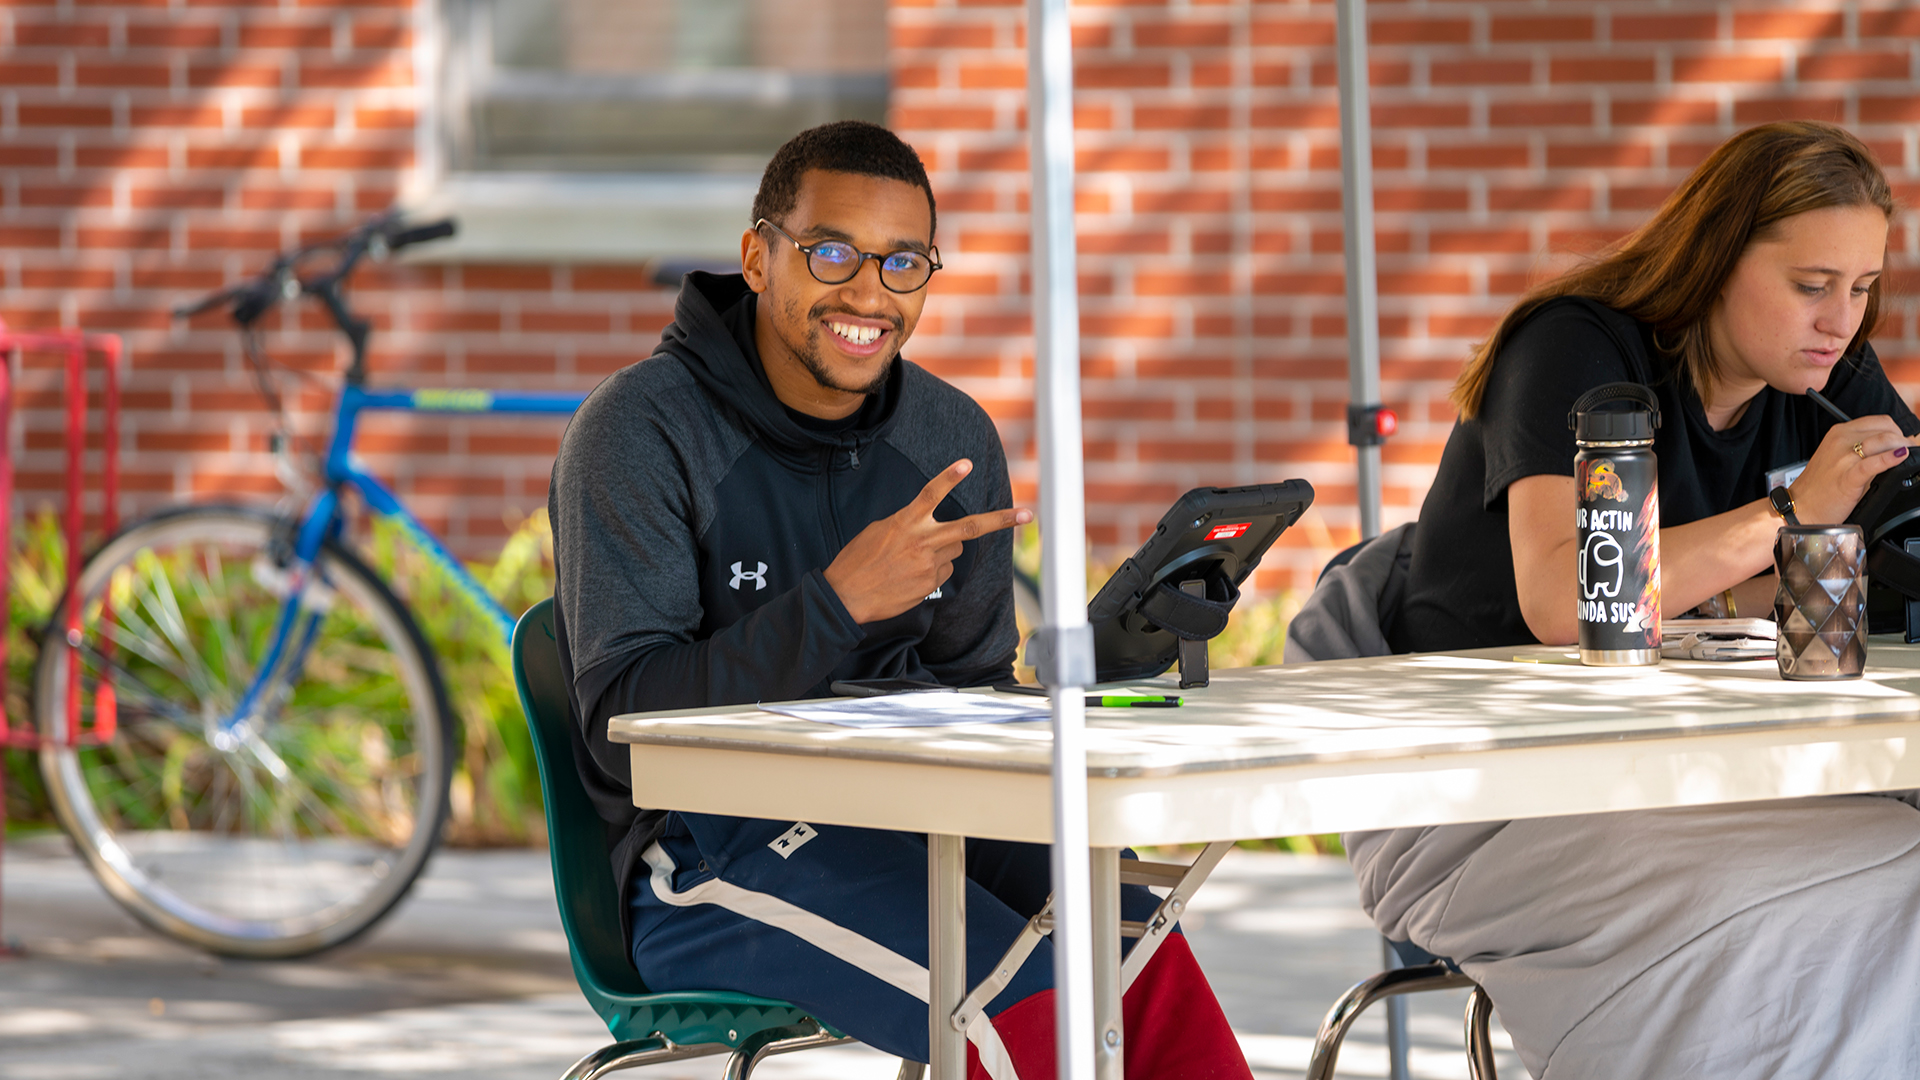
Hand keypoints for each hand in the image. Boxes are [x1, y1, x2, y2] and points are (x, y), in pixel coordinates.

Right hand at [824, 459, 1032, 624]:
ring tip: (913, 559)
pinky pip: (944, 572)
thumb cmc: (858, 561)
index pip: (931, 493)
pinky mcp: (931, 585)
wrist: (846, 597)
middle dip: (1001, 521)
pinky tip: (910, 576)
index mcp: (905, 522)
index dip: (949, 477)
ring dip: (944, 550)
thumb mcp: (879, 531)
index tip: (967, 464)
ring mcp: (929, 565)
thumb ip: (908, 523)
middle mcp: (922, 541)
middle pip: (970, 527)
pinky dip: (934, 571)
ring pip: (955, 551)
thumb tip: (929, 528)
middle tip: (1028, 515)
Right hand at [1786, 417, 1918, 523]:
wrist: (1801, 507)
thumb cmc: (1820, 486)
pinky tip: (1900, 457)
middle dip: (1903, 439)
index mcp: (1838, 433)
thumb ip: (1861, 448)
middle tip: (1909, 451)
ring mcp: (1843, 458)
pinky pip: (1873, 463)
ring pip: (1883, 441)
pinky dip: (1890, 459)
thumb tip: (1894, 448)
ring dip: (1902, 447)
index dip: (1896, 431)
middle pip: (1885, 429)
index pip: (1879, 421)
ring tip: (1908, 456)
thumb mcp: (1838, 457)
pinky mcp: (1847, 477)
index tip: (1902, 442)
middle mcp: (1840, 441)